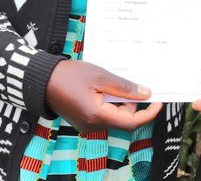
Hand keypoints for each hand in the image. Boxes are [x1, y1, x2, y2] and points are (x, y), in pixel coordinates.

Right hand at [45, 60, 161, 131]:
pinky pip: (104, 115)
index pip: (131, 122)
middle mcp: (93, 126)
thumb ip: (124, 87)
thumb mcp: (101, 76)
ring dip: (120, 102)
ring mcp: (87, 125)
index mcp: (98, 116)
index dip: (148, 114)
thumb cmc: (70, 75)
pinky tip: (105, 88)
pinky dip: (110, 103)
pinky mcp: (84, 121)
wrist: (42, 80)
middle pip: (124, 120)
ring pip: (114, 117)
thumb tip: (145, 94)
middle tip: (132, 83)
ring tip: (113, 82)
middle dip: (132, 103)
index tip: (159, 102)